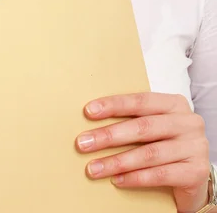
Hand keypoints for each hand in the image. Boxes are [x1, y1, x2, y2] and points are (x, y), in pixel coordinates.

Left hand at [75, 92, 210, 212]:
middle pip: (143, 127)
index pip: (141, 100)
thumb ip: (133, 120)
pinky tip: (116, 180)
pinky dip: (135, 178)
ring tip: (94, 168)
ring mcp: (195, 147)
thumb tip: (92, 121)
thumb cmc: (166, 144)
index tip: (88, 111)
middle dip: (109, 135)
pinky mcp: (196, 172)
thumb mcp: (154, 126)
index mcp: (175, 104)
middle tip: (83, 143)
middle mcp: (188, 122)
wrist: (193, 175)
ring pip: (149, 153)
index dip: (114, 105)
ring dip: (117, 161)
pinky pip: (160, 175)